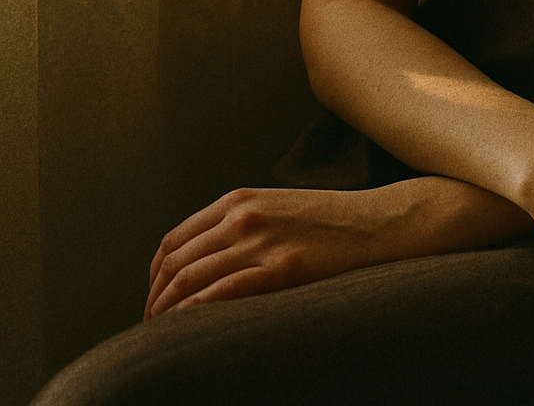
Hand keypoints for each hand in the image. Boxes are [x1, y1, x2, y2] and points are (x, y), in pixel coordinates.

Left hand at [145, 184, 398, 318]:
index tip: (154, 301)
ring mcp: (262, 240)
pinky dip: (194, 313)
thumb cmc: (331, 223)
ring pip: (191, 278)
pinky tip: (185, 330)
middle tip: (149, 329)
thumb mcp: (277, 210)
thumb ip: (241, 227)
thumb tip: (205, 264)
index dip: (155, 277)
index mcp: (239, 200)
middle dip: (154, 299)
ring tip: (161, 337)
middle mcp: (244, 215)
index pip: (175, 240)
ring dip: (167, 312)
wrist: (379, 223)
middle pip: (176, 262)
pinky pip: (223, 292)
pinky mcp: (282, 267)